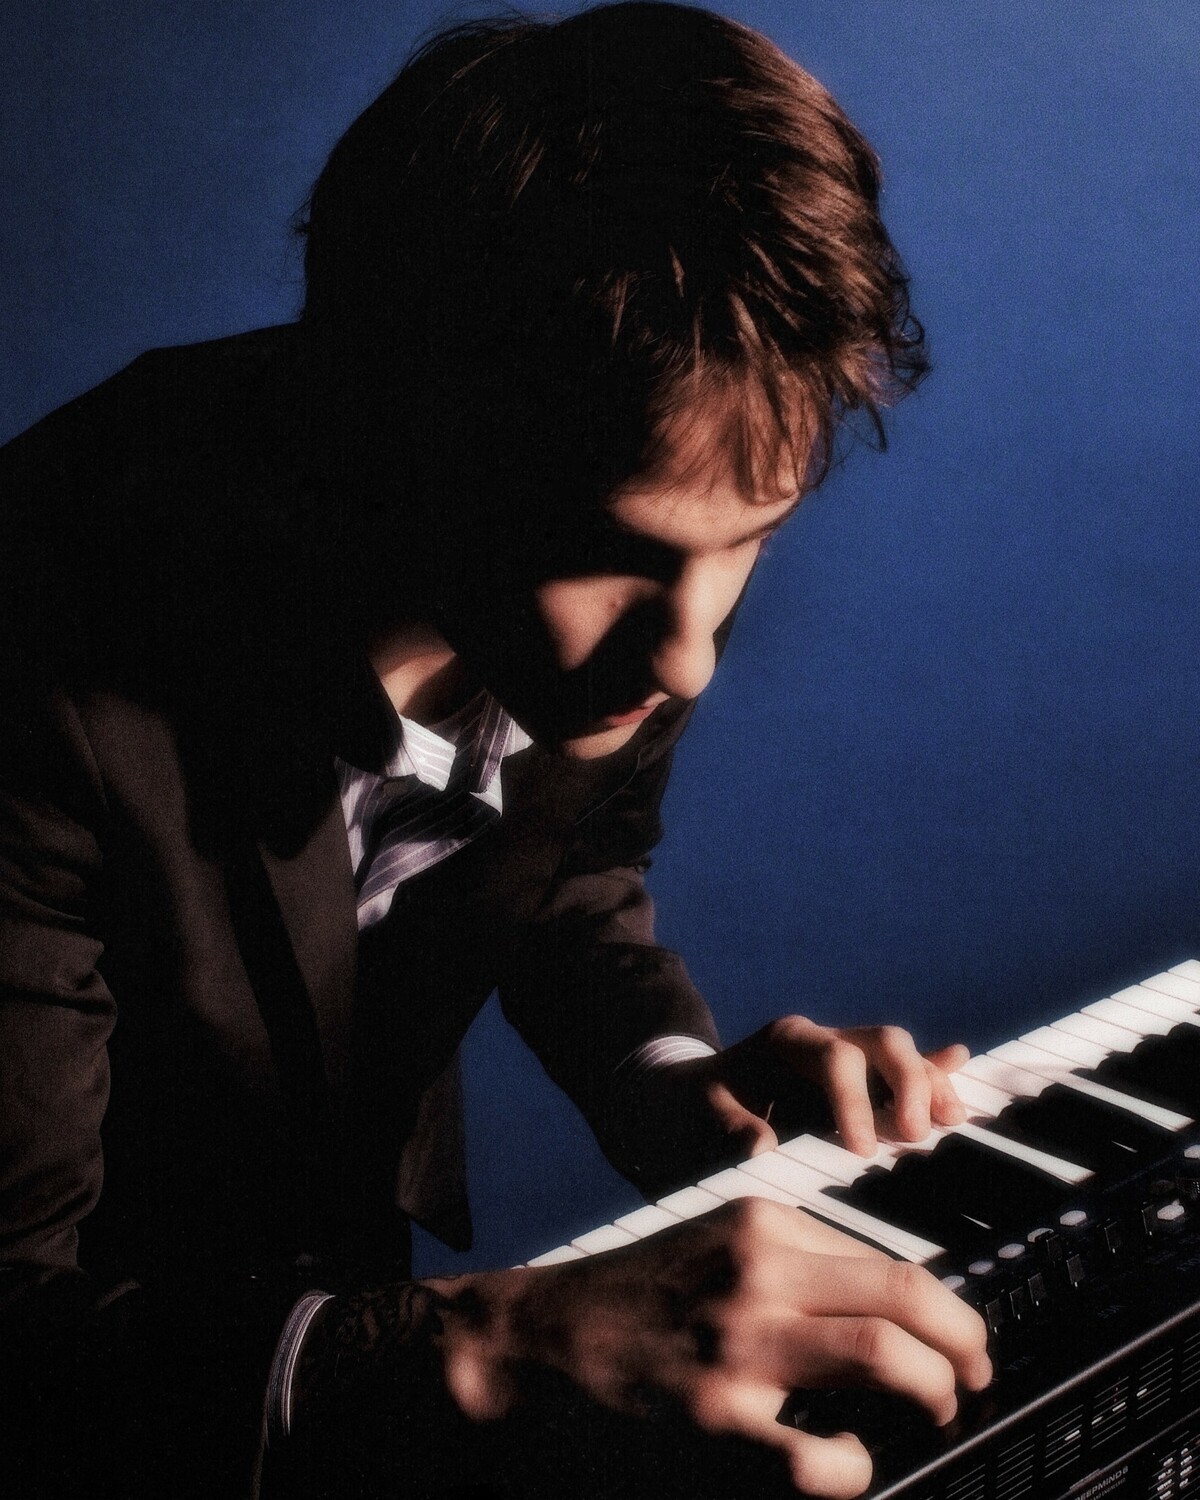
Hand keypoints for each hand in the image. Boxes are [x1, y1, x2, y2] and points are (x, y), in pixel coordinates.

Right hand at [427, 1200, 990, 1497]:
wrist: (536, 1342)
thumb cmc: (632, 1299)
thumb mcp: (713, 1244)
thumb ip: (790, 1262)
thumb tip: (886, 1306)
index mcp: (761, 1224)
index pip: (889, 1257)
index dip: (942, 1305)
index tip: (957, 1334)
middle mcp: (757, 1272)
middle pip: (907, 1294)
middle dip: (965, 1341)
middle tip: (976, 1372)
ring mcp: (739, 1346)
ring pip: (886, 1356)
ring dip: (935, 1390)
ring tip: (937, 1409)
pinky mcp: (718, 1421)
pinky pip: (828, 1454)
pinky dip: (856, 1465)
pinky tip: (847, 1464)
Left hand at [628, 1022, 969, 1181]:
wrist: (680, 1099)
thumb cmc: (690, 1111)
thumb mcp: (695, 1118)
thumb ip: (725, 1131)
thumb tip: (761, 1146)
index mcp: (785, 1043)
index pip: (834, 1058)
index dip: (854, 1101)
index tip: (859, 1150)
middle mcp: (822, 1042)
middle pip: (882, 1041)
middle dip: (908, 1083)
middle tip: (914, 1136)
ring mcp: (845, 1058)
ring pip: (901, 1054)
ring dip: (931, 1085)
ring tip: (951, 1123)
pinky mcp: (858, 1082)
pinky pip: (903, 1070)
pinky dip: (933, 1077)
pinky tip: (962, 1087)